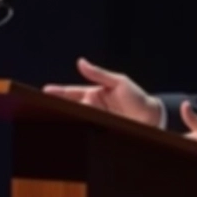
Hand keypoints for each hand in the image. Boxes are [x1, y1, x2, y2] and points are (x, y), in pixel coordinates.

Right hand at [42, 57, 162, 126]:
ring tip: (54, 120)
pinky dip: (79, 132)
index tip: (44, 92)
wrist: (154, 119)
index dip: (57, 93)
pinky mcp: (101, 134)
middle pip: (71, 107)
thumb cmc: (137, 97)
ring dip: (68, 121)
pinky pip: (87, 132)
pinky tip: (71, 133)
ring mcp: (96, 122)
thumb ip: (99, 74)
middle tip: (43, 108)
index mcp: (93, 94)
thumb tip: (80, 62)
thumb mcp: (118, 82)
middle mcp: (92, 108)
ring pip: (77, 120)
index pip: (71, 93)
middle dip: (58, 108)